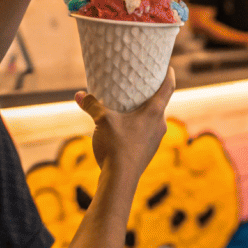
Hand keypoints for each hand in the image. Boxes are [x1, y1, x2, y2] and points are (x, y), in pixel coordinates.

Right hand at [73, 66, 173, 180]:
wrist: (120, 180)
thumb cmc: (116, 146)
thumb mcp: (102, 121)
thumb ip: (92, 105)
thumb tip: (79, 95)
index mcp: (154, 113)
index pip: (168, 88)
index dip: (168, 75)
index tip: (168, 68)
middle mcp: (159, 125)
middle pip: (160, 104)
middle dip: (151, 95)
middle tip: (141, 86)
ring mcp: (155, 140)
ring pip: (152, 120)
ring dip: (144, 113)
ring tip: (131, 107)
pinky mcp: (147, 152)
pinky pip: (146, 133)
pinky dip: (138, 127)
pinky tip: (125, 129)